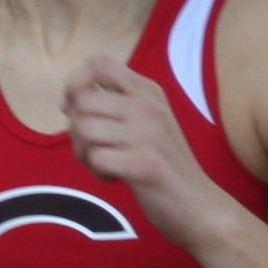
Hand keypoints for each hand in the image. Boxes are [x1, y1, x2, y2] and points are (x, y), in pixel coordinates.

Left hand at [61, 56, 228, 248]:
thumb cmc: (164, 163)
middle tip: (94, 148)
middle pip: (82, 100)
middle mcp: (148, 106)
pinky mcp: (144, 163)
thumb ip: (116, 103)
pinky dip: (98, 171)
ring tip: (105, 163)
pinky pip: (95, 158)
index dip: (76, 83)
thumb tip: (69, 99)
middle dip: (76, 128)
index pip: (98, 63)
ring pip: (83, 129)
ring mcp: (148, 134)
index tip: (77, 109)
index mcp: (148, 91)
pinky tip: (115, 177)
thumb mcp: (148, 121)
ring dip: (84, 152)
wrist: (199, 204)